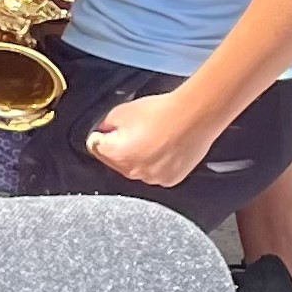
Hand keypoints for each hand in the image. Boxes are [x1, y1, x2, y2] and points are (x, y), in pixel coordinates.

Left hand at [86, 91, 225, 187]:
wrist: (196, 115)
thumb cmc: (163, 112)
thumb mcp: (120, 112)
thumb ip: (105, 125)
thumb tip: (103, 132)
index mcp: (117, 155)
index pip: (95, 147)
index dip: (102, 135)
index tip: (109, 130)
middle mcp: (134, 171)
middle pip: (115, 160)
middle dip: (120, 147)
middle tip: (136, 131)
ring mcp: (154, 178)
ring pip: (136, 168)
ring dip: (138, 156)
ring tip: (154, 138)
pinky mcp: (171, 179)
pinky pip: (155, 172)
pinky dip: (156, 163)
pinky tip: (164, 147)